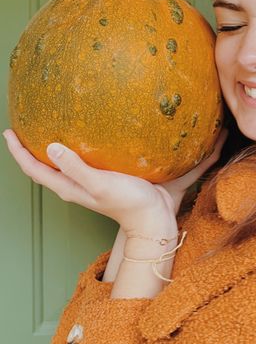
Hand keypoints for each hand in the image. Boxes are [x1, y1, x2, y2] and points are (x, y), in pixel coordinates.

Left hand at [2, 128, 227, 236]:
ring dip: (49, 149)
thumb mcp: (100, 185)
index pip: (34, 169)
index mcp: (68, 187)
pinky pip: (80, 160)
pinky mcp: (103, 176)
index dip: (18, 152)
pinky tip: (84, 135)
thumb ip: (76, 167)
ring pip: (60, 164)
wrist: (153, 216)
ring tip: (47, 127)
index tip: (8, 132)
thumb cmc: (129, 203)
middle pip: (42, 167)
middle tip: (21, 128)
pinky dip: (74, 147)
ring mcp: (88, 181)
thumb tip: (51, 147)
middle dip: (28, 149)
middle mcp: (74, 184)